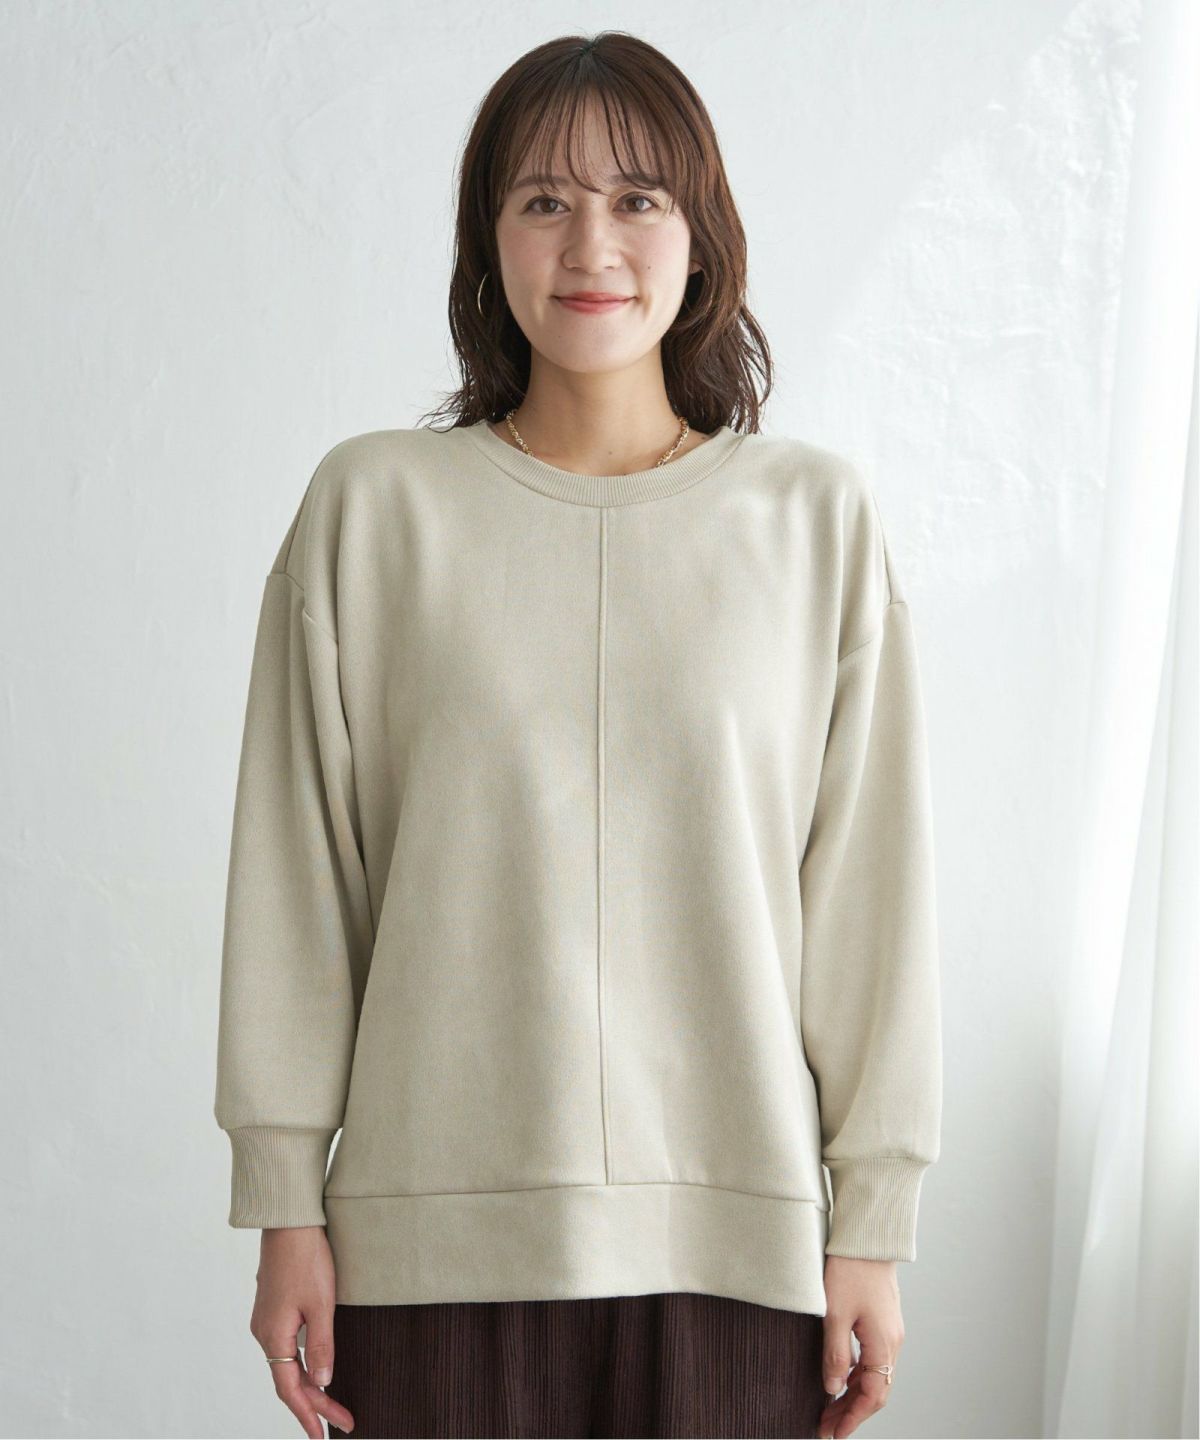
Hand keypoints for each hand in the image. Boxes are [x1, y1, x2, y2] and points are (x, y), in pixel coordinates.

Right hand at [249, 1225, 355, 1437]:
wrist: (289, 1221)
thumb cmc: (306, 1259)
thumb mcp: (321, 1305)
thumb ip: (321, 1347)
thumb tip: (321, 1384)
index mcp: (273, 1336)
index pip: (289, 1390)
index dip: (308, 1415)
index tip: (323, 1437)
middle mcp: (264, 1332)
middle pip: (289, 1380)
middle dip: (316, 1403)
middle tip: (345, 1421)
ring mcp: (266, 1320)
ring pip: (287, 1364)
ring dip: (310, 1385)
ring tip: (334, 1403)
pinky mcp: (273, 1307)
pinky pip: (286, 1347)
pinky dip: (302, 1364)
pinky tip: (316, 1367)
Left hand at [816, 1255, 903, 1438]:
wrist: (867, 1237)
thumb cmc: (851, 1270)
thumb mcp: (835, 1313)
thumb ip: (834, 1353)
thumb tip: (832, 1388)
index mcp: (884, 1344)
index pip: (872, 1397)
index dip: (852, 1418)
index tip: (833, 1434)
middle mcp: (892, 1342)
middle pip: (875, 1390)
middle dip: (850, 1411)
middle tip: (825, 1425)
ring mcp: (890, 1331)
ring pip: (874, 1375)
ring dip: (852, 1393)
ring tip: (827, 1405)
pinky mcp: (883, 1320)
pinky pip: (872, 1358)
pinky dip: (856, 1373)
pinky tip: (839, 1375)